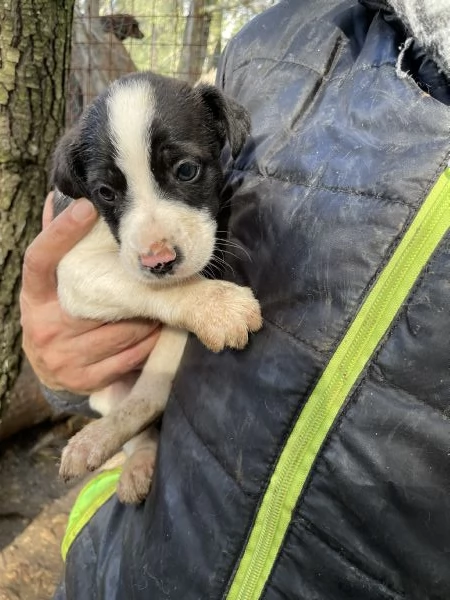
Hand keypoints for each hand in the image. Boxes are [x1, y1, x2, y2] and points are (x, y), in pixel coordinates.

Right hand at [20, 192, 160, 393]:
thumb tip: (62, 199)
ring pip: (121, 333)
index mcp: (34, 297)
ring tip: (164, 304)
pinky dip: (148, 343)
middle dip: (132, 291)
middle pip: (97, 302)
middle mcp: (43, 327)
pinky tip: (157, 331)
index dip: (61, 233)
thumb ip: (58, 248)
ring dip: (148, 318)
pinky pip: (129, 357)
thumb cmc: (57, 313)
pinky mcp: (84, 379)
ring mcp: (63, 357)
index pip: (40, 259)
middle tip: (156, 276)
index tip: (86, 207)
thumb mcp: (51, 285)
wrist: (49, 368)